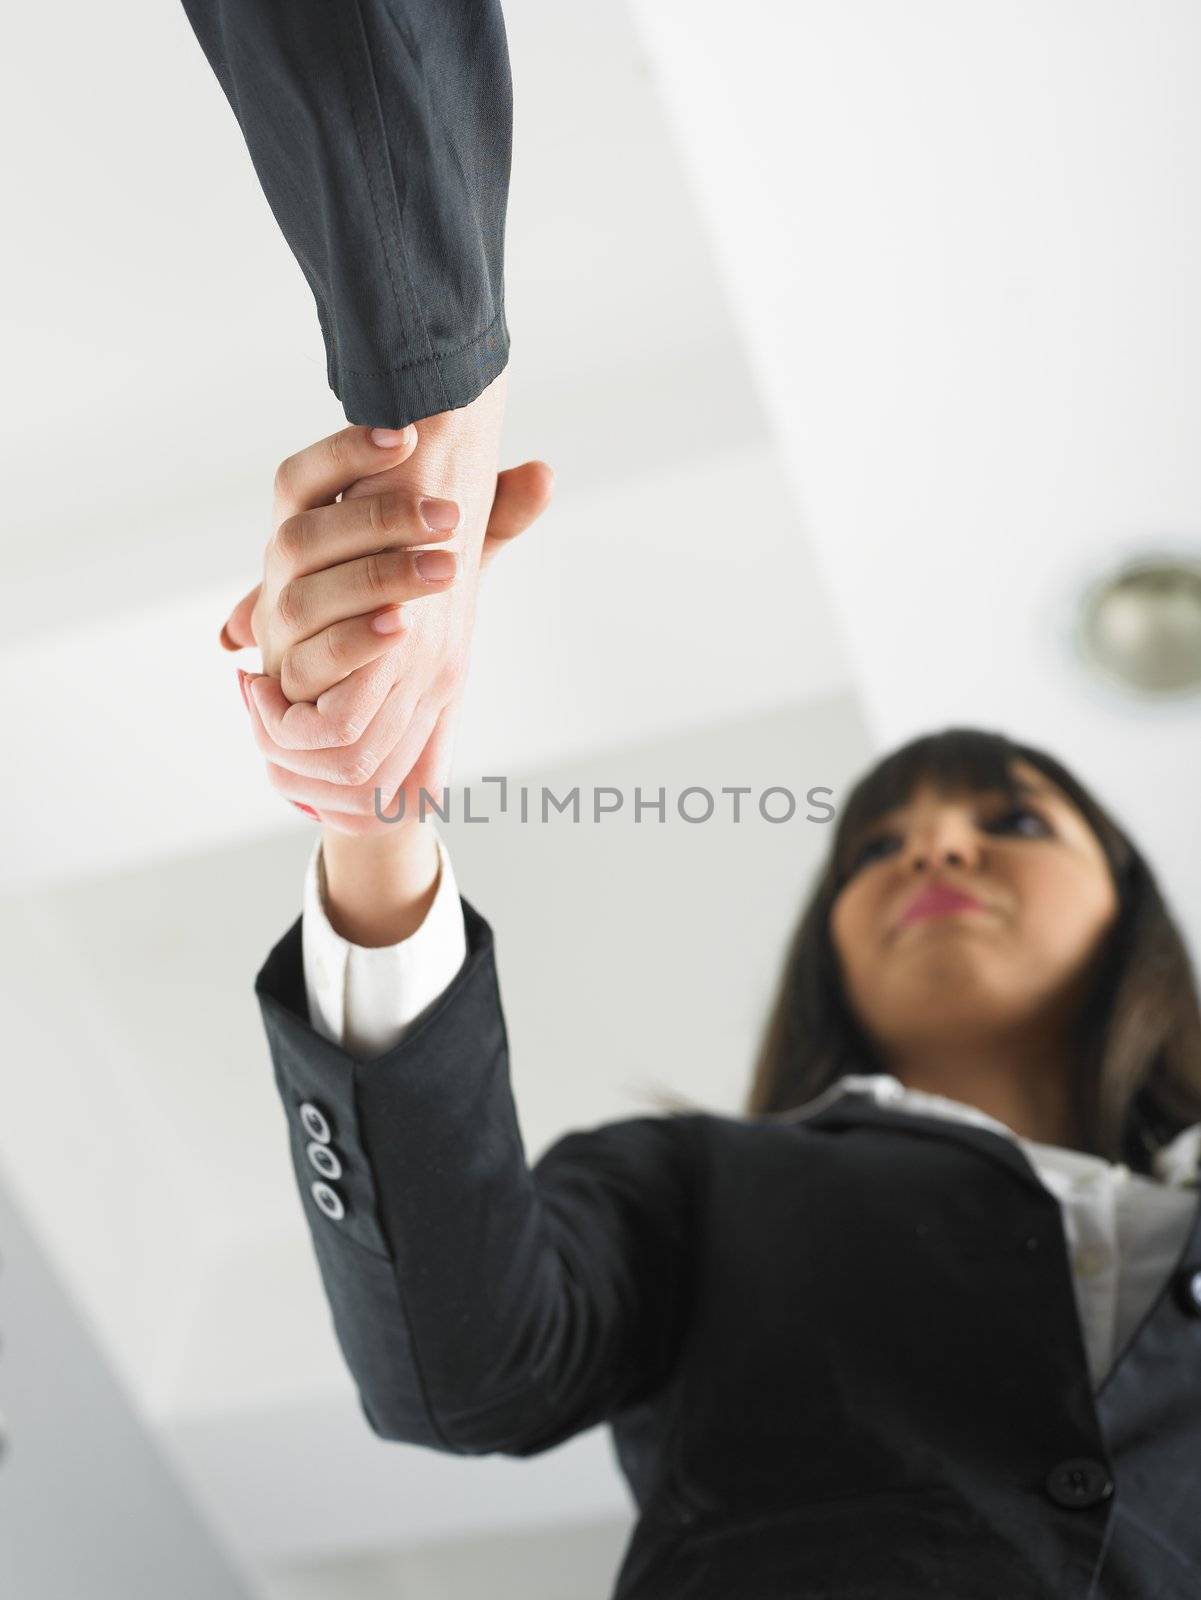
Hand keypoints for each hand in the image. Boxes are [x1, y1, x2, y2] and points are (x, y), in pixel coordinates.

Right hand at [229, 402, 554, 834]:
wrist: (360, 696)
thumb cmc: (399, 603)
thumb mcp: (447, 557)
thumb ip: (489, 519)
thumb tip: (543, 474)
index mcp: (307, 525)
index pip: (301, 476)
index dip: (344, 452)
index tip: (409, 437)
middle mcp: (282, 573)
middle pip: (304, 534)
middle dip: (379, 519)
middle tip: (453, 515)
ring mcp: (280, 628)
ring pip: (302, 598)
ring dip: (375, 579)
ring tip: (446, 571)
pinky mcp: (291, 681)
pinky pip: (310, 662)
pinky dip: (354, 642)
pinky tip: (402, 626)